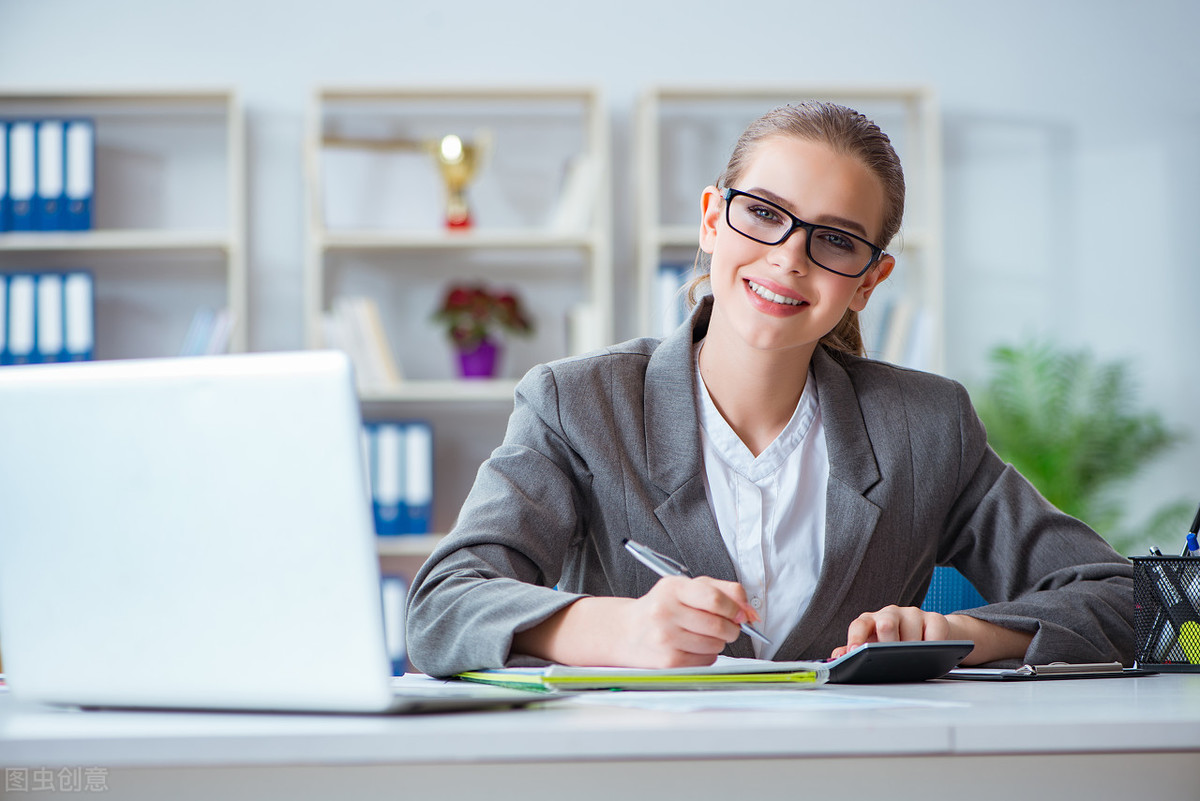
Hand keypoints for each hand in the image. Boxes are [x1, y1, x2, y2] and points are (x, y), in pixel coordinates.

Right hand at [612, 575, 759, 667]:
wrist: (628, 631)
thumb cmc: (663, 607)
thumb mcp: (688, 588)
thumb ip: (724, 591)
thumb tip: (750, 611)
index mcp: (672, 588)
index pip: (714, 599)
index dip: (735, 608)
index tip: (740, 614)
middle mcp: (665, 612)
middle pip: (719, 625)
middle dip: (731, 628)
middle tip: (726, 626)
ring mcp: (665, 639)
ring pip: (716, 645)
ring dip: (718, 642)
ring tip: (701, 634)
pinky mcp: (668, 661)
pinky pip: (706, 660)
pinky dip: (707, 654)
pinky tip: (692, 646)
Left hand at [830, 604, 950, 657]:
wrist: (927, 634)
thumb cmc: (894, 642)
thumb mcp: (873, 646)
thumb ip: (854, 652)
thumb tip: (837, 658)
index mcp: (871, 621)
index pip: (859, 625)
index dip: (856, 637)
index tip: (855, 651)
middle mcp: (890, 614)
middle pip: (886, 624)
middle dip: (888, 645)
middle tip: (891, 661)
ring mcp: (912, 614)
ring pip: (910, 632)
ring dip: (911, 651)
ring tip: (912, 660)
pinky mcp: (934, 619)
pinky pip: (934, 633)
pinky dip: (932, 646)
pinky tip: (931, 653)